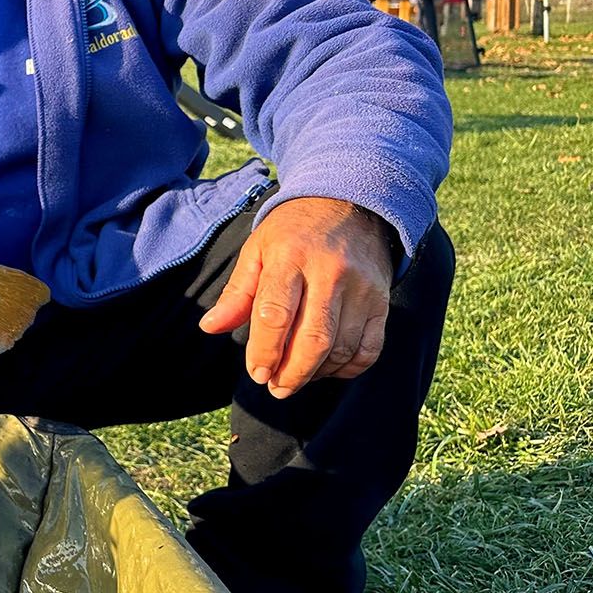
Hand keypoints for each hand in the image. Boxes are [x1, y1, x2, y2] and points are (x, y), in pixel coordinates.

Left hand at [198, 197, 395, 399]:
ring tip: (295, 379)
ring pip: (342, 347)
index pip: (276, 314)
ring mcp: (361, 289)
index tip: (256, 373)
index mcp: (290, 258)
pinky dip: (349, 368)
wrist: (351, 204)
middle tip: (276, 387)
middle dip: (292, 372)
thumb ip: (237, 292)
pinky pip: (370, 347)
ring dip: (317, 373)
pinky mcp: (382, 301)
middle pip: (314, 338)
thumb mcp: (258, 250)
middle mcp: (330, 273)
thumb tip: (210, 327)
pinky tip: (327, 370)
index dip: (264, 351)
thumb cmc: (293, 232)